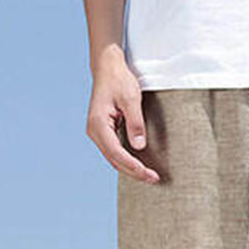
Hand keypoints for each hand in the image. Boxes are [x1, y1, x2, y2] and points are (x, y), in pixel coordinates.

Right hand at [86, 46, 159, 183]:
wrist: (108, 68)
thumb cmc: (119, 80)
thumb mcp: (131, 98)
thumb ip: (135, 123)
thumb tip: (139, 146)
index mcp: (98, 123)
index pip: (115, 152)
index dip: (132, 165)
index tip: (147, 173)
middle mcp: (94, 131)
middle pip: (114, 160)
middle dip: (134, 172)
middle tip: (153, 179)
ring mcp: (98, 133)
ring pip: (114, 159)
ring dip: (131, 169)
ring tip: (149, 177)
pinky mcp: (104, 133)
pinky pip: (115, 152)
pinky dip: (127, 161)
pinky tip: (140, 166)